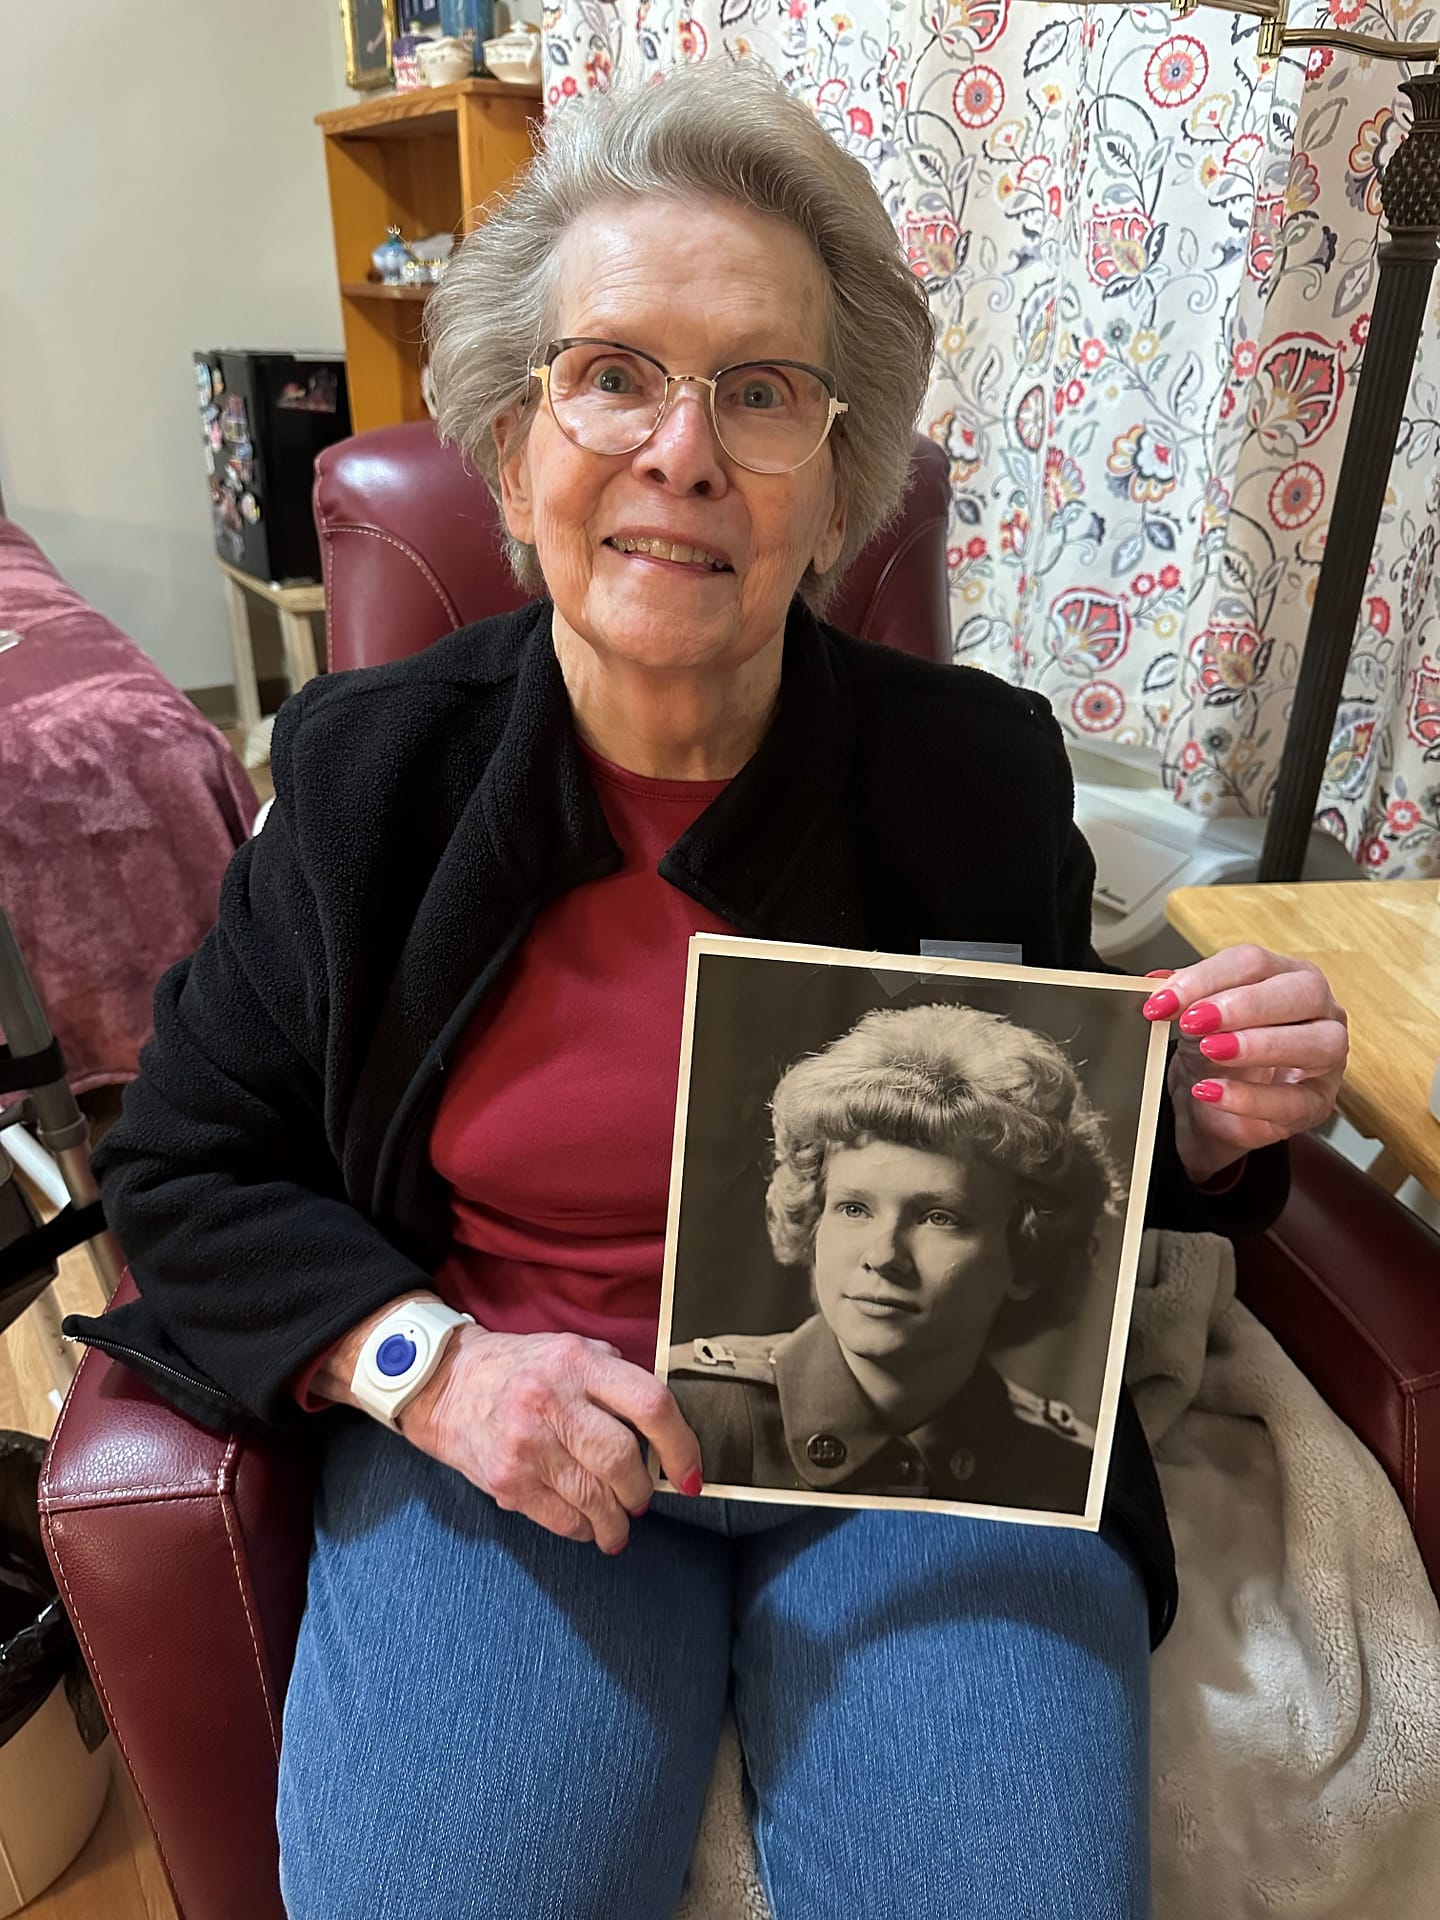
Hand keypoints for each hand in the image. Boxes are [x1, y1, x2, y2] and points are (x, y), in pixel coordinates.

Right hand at [397, 1326, 702, 1553]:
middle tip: (642, 1497)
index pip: (651, 1406)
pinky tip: (588, 1525)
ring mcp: (527, 1445)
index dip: (681, 1447)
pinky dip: (584, 1529)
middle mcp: (553, 1402)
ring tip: (620, 1523)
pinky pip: (562, 1520)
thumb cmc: (520, 1369)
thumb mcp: (571, 1350)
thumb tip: (664, 1428)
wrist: (445, 1385)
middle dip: (641, 1490)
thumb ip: (616, 1378)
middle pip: (622, 1460)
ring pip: (594, 1499)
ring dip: (617, 1520)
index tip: (690, 1475)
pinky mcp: (507, 1481)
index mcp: (579, 1364)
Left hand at [1141, 945, 1347, 1185]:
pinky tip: (1212, 1091)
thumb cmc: (1213, 1053)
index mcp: (1286, 975)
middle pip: (1303, 992)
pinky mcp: (1318, 1104)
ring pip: (1318, 1043)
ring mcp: (1327, 1058)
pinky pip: (1295, 1101)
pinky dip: (1249, 1097)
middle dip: (1244, 1005)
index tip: (1164, 1000)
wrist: (1210, 1107)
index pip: (1255, 963)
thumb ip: (1182, 998)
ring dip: (1259, 1044)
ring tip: (1211, 1051)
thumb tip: (1159, 982)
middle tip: (1195, 1021)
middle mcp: (1319, 1010)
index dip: (1206, 978)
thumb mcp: (1192, 1018)